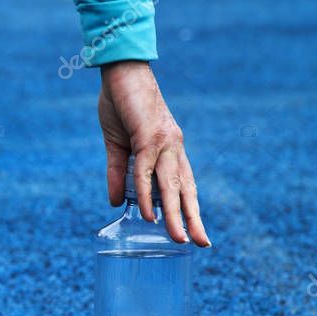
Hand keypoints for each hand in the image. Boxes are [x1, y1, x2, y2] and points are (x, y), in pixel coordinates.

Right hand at [98, 61, 210, 246]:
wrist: (120, 70)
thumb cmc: (120, 104)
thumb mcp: (116, 147)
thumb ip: (118, 175)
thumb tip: (117, 203)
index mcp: (169, 149)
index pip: (184, 185)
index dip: (189, 208)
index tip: (196, 232)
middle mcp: (174, 147)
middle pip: (185, 189)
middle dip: (192, 218)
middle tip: (200, 244)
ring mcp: (164, 142)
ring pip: (171, 185)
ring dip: (175, 214)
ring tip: (179, 238)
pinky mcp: (148, 136)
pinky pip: (147, 171)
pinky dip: (148, 194)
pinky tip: (149, 214)